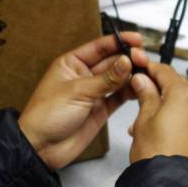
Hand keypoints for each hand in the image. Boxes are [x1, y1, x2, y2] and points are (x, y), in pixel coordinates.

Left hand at [19, 32, 147, 169]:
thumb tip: (126, 62)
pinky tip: (140, 87)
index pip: (99, 47)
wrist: (42, 148)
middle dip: (128, 59)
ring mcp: (94, 93)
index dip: (118, 41)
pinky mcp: (101, 109)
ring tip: (145, 72)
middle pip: (112, 61)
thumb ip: (106, 78)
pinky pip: (120, 96)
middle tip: (143, 58)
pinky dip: (130, 92)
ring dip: (131, 75)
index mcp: (71, 64)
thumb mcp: (78, 91)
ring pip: (118, 79)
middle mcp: (84, 76)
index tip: (135, 39)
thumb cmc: (45, 116)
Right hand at [128, 62, 187, 162]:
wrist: (171, 184)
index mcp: (184, 94)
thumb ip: (146, 94)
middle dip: (157, 87)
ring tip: (142, 119)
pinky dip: (174, 118)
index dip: (149, 67)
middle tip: (138, 90)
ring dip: (164, 105)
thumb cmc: (156, 153)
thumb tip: (143, 80)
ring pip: (182, 103)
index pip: (165, 71)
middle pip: (177, 86)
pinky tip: (157, 129)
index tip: (138, 64)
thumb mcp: (144, 118)